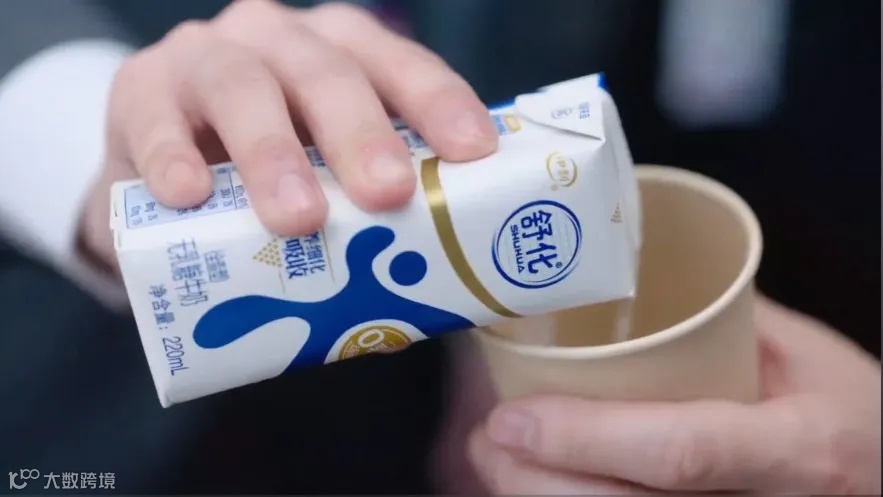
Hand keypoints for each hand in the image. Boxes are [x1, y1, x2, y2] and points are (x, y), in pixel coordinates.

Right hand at [79, 0, 496, 271]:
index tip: (471, 154)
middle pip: (327, 72)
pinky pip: (153, 117)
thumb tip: (428, 303)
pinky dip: (170, 156)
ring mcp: (206, 57)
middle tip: (388, 194)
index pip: (397, 65)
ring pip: (243, 86)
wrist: (169, 175)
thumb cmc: (269, 180)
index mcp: (340, 53)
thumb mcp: (324, 182)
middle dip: (361, 134)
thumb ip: (368, 218)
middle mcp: (278, 40)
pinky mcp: (139, 89)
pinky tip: (190, 198)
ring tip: (299, 219)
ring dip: (274, 154)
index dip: (438, 103)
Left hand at [468, 296, 881, 494]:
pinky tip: (541, 487)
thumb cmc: (856, 415)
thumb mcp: (810, 355)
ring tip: (496, 461)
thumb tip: (624, 286)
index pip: (680, 450)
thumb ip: (721, 321)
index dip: (586, 438)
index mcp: (799, 448)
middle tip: (487, 438)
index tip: (513, 418)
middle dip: (535, 483)